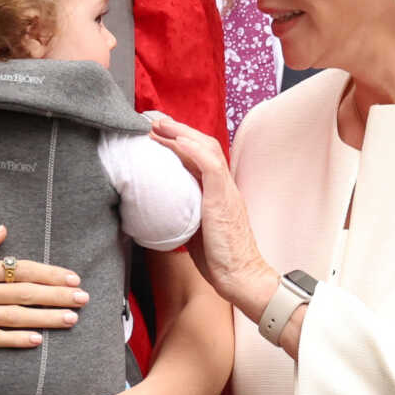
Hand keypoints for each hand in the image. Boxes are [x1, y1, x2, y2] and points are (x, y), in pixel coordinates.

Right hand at [0, 226, 88, 349]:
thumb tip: (2, 232)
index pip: (17, 270)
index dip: (47, 274)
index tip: (71, 277)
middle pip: (21, 294)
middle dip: (56, 296)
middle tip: (84, 298)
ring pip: (11, 318)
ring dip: (43, 319)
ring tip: (70, 319)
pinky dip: (13, 341)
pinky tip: (35, 341)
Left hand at [147, 115, 278, 319]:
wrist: (241, 276)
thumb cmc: (219, 259)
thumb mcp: (195, 230)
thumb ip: (183, 213)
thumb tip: (155, 209)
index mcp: (218, 191)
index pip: (200, 155)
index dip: (180, 139)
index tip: (157, 130)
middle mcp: (224, 185)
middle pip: (203, 144)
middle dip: (177, 128)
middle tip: (152, 118)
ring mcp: (226, 190)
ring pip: (207, 149)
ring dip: (181, 132)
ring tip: (158, 123)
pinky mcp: (223, 200)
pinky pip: (210, 167)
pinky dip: (192, 151)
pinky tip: (176, 141)